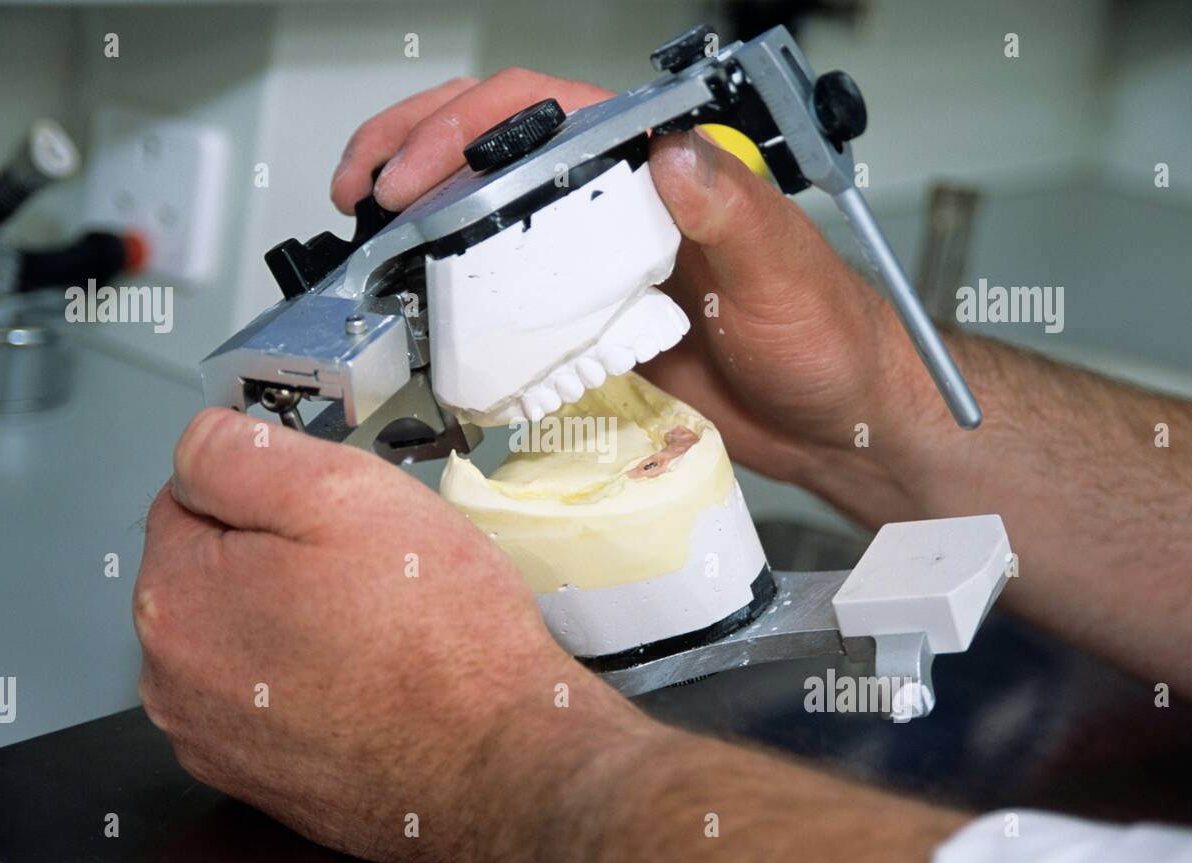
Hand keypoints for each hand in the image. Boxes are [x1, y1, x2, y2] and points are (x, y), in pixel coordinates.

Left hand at [135, 408, 653, 862]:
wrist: (498, 764)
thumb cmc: (436, 638)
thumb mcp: (343, 493)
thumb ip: (244, 453)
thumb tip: (201, 441)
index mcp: (178, 597)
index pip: (191, 494)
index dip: (273, 490)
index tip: (330, 515)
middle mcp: (174, 679)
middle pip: (217, 570)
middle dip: (282, 555)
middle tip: (367, 570)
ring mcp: (214, 738)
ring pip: (247, 635)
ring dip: (298, 619)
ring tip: (377, 628)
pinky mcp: (260, 778)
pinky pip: (274, 696)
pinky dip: (313, 680)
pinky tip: (371, 679)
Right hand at [330, 70, 947, 524]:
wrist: (832, 421)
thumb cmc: (830, 338)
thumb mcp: (787, 270)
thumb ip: (733, 212)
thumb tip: (673, 156)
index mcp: (663, 165)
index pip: (546, 113)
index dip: (467, 129)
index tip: (415, 171)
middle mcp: (622, 202)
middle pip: (499, 151)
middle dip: (416, 155)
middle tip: (360, 190)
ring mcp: (600, 261)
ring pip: (494, 216)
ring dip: (425, 218)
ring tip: (369, 235)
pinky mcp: (593, 319)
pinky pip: (513, 296)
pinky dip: (461, 294)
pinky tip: (425, 304)